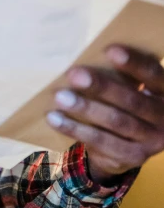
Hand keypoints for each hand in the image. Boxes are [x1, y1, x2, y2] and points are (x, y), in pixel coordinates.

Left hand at [46, 46, 163, 183]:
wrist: (131, 147)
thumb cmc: (126, 103)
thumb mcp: (131, 88)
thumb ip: (121, 75)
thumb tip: (85, 54)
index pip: (153, 73)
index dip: (133, 63)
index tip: (108, 50)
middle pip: (132, 100)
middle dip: (102, 86)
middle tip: (74, 74)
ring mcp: (151, 141)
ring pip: (116, 122)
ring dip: (85, 108)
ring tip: (60, 97)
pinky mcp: (132, 158)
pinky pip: (102, 142)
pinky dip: (76, 129)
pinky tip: (55, 119)